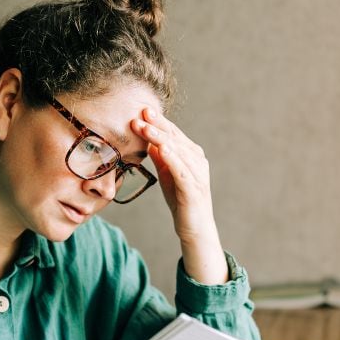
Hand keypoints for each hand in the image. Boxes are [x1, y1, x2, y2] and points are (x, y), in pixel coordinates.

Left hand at [132, 108, 227, 283]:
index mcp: (192, 156)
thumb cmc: (181, 202)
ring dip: (160, 137)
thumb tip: (150, 141)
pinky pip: (182, 170)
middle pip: (175, 138)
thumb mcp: (167, 176)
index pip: (173, 134)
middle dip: (158, 124)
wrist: (195, 229)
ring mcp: (197, 174)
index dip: (159, 122)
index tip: (143, 110)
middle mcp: (197, 161)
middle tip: (142, 112)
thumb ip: (161, 158)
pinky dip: (172, 157)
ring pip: (177, 151)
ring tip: (145, 126)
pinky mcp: (193, 189)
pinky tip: (161, 148)